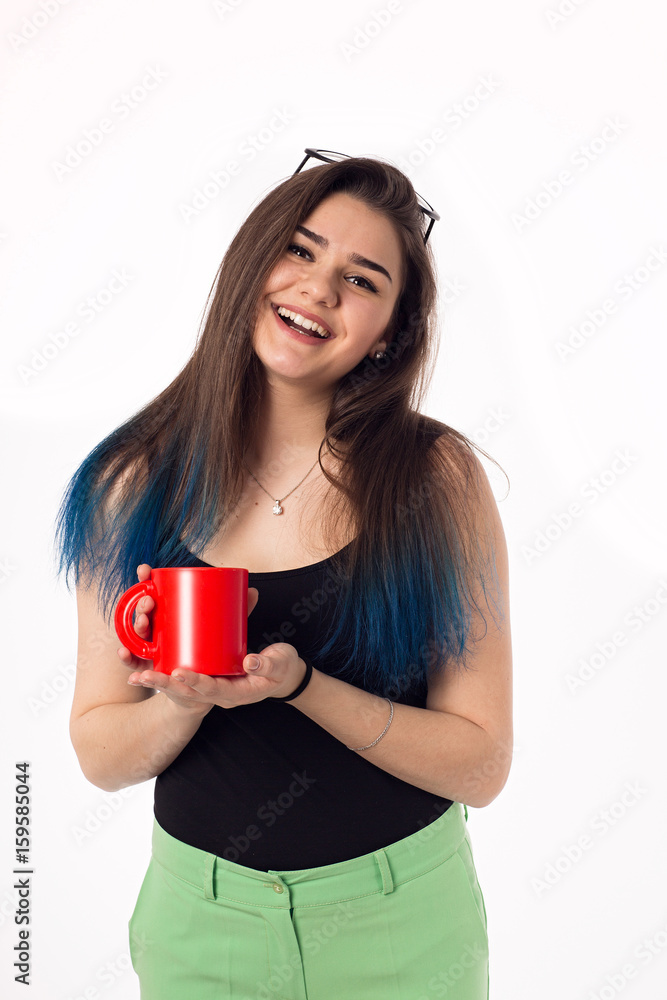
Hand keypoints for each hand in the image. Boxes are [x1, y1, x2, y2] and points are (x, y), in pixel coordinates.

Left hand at [127, 642, 307, 710]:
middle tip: (140, 677)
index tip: (178, 672)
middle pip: (186, 692)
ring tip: (133, 675)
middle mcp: (218, 694)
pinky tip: (142, 665)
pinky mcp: (206, 677)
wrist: (282, 676)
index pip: (210, 690)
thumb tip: (251, 661)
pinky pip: (181, 678)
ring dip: (155, 681)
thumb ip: (267, 664)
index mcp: (235, 693)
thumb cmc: (282, 668)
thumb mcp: (281, 664)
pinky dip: (161, 673)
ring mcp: (210, 688)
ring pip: (178, 688)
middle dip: (162, 684)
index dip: (194, 682)